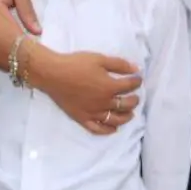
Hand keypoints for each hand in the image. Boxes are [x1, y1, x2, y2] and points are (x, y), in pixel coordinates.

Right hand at [26, 45, 142, 134]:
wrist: (53, 74)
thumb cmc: (75, 64)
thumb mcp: (100, 59)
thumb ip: (119, 65)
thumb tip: (136, 69)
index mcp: (110, 87)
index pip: (130, 86)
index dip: (136, 82)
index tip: (138, 80)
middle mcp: (104, 103)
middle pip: (126, 105)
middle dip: (134, 100)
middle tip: (135, 97)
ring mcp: (93, 113)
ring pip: (115, 119)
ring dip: (126, 117)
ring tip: (130, 114)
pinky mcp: (82, 118)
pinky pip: (98, 129)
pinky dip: (108, 130)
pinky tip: (113, 128)